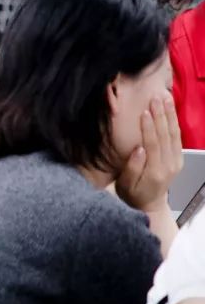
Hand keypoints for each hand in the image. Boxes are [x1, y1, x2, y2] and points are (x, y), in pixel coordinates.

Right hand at [116, 94, 182, 212]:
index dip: (149, 128)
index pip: (154, 145)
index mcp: (156, 171)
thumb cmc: (132, 193)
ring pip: (174, 134)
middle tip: (156, 99)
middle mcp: (170, 165)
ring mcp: (176, 161)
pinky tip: (170, 110)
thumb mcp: (125, 185)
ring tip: (165, 99)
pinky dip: (174, 122)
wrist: (150, 204)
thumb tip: (138, 149)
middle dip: (161, 116)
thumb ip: (132, 168)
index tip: (145, 112)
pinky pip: (177, 137)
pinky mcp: (178, 158)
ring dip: (170, 115)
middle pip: (166, 136)